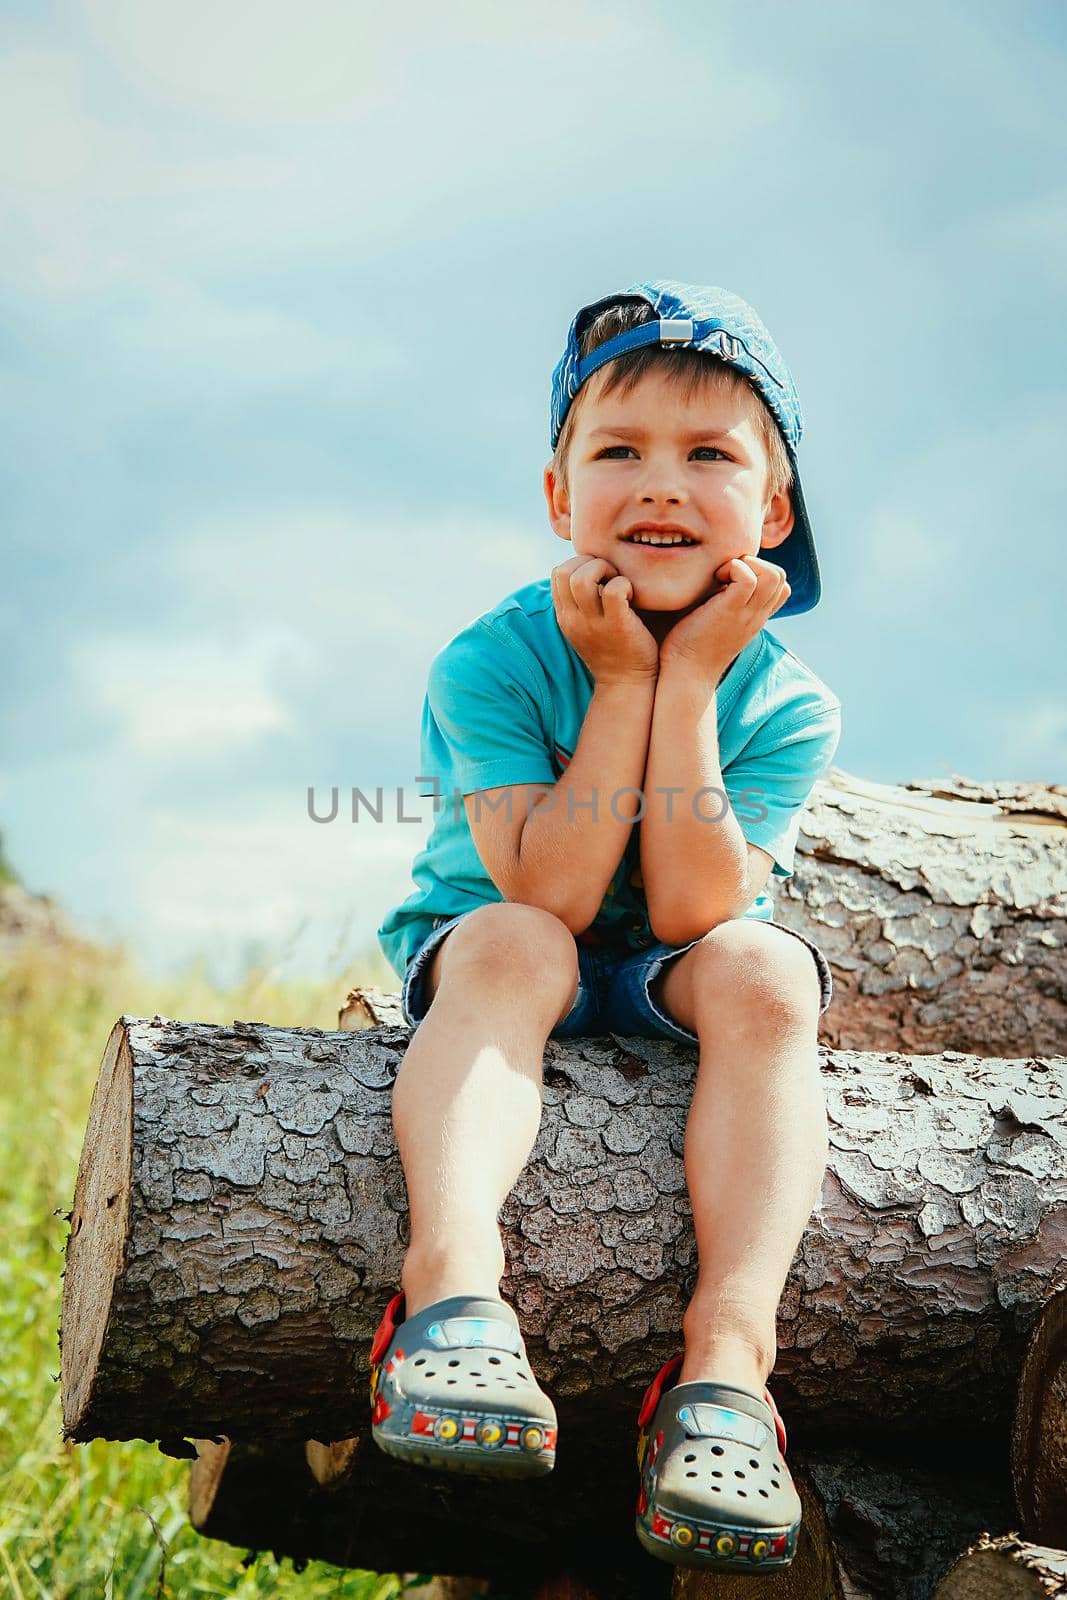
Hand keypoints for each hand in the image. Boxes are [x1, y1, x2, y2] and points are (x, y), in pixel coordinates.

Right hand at [551, 555, 659, 686]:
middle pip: (565, 570)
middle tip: (611, 577)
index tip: (600, 577)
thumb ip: (584, 601)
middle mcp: (574, 619)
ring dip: (605, 569)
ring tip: (619, 583)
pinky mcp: (617, 626)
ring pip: (583, 578)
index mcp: (565, 616)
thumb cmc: (614, 649)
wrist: (626, 684)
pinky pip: (614, 590)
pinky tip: (632, 596)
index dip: (580, 564)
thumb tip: (592, 569)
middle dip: (591, 562)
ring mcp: (593, 624)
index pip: (558, 573)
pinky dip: (625, 583)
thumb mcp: (588, 625)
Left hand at [659, 554, 790, 684]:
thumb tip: (715, 581)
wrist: (685, 674)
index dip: (760, 572)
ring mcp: (747, 614)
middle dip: (755, 563)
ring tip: (721, 576)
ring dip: (747, 563)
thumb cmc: (691, 648)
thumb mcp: (717, 622)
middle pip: (781, 577)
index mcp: (755, 618)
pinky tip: (714, 579)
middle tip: (726, 574)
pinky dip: (732, 568)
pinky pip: (747, 577)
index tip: (732, 578)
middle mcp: (757, 616)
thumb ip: (724, 603)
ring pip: (773, 574)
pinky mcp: (731, 611)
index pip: (781, 587)